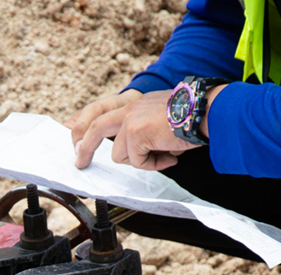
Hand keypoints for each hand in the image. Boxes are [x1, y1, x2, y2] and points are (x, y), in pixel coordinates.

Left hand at [74, 90, 198, 171]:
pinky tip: (169, 155)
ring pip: (121, 156)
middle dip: (84, 148)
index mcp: (135, 104)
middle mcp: (130, 108)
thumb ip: (143, 133)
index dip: (84, 126)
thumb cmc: (191, 119)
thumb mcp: (161, 123)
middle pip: (95, 128)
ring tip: (165, 154)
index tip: (74, 138)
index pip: (101, 112)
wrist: (206, 111)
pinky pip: (136, 162)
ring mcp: (131, 120)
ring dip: (143, 161)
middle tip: (79, 163)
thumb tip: (132, 154)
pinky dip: (153, 164)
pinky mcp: (135, 133)